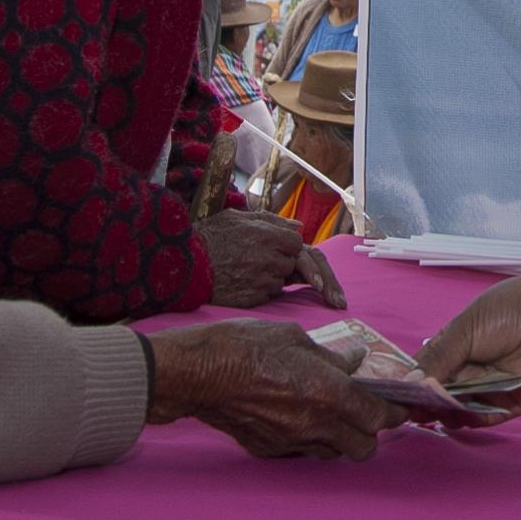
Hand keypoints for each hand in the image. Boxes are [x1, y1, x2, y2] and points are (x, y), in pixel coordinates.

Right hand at [146, 320, 401, 460]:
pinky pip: (302, 451)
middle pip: (363, 448)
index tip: (399, 409)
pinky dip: (308, 439)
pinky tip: (297, 417)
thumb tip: (355, 360)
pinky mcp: (269, 450)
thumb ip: (332, 357)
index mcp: (329, 394)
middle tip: (363, 412)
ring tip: (330, 414)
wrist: (199, 373)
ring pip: (333, 454)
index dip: (394, 414)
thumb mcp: (297, 339)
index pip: (378, 417)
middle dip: (369, 433)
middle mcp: (316, 425)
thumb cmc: (247, 346)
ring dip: (340, 438)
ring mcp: (291, 442)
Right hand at [199, 210, 346, 308]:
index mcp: (272, 235)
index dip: (300, 253)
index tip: (309, 267)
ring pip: (281, 281)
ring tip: (245, 270)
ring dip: (274, 278)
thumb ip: (272, 221)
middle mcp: (273, 258)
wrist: (182, 264)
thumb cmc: (209, 237)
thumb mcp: (238, 218)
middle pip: (299, 266)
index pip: (301, 246)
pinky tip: (242, 284)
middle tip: (338, 301)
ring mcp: (264, 280)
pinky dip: (261, 291)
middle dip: (318, 279)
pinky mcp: (254, 299)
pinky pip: (267, 295)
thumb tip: (299, 226)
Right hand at [413, 270, 520, 424]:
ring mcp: (489, 388)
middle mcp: (469, 371)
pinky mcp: (511, 402)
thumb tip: (410, 382)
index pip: (426, 372)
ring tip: (441, 412)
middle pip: (440, 396)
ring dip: (449, 414)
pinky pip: (488, 417)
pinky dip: (474, 419)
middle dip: (428, 405)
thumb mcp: (465, 330)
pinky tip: (464, 416)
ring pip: (461, 410)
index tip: (398, 398)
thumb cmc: (508, 312)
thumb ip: (438, 358)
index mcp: (454, 348)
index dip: (412, 386)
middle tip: (418, 410)